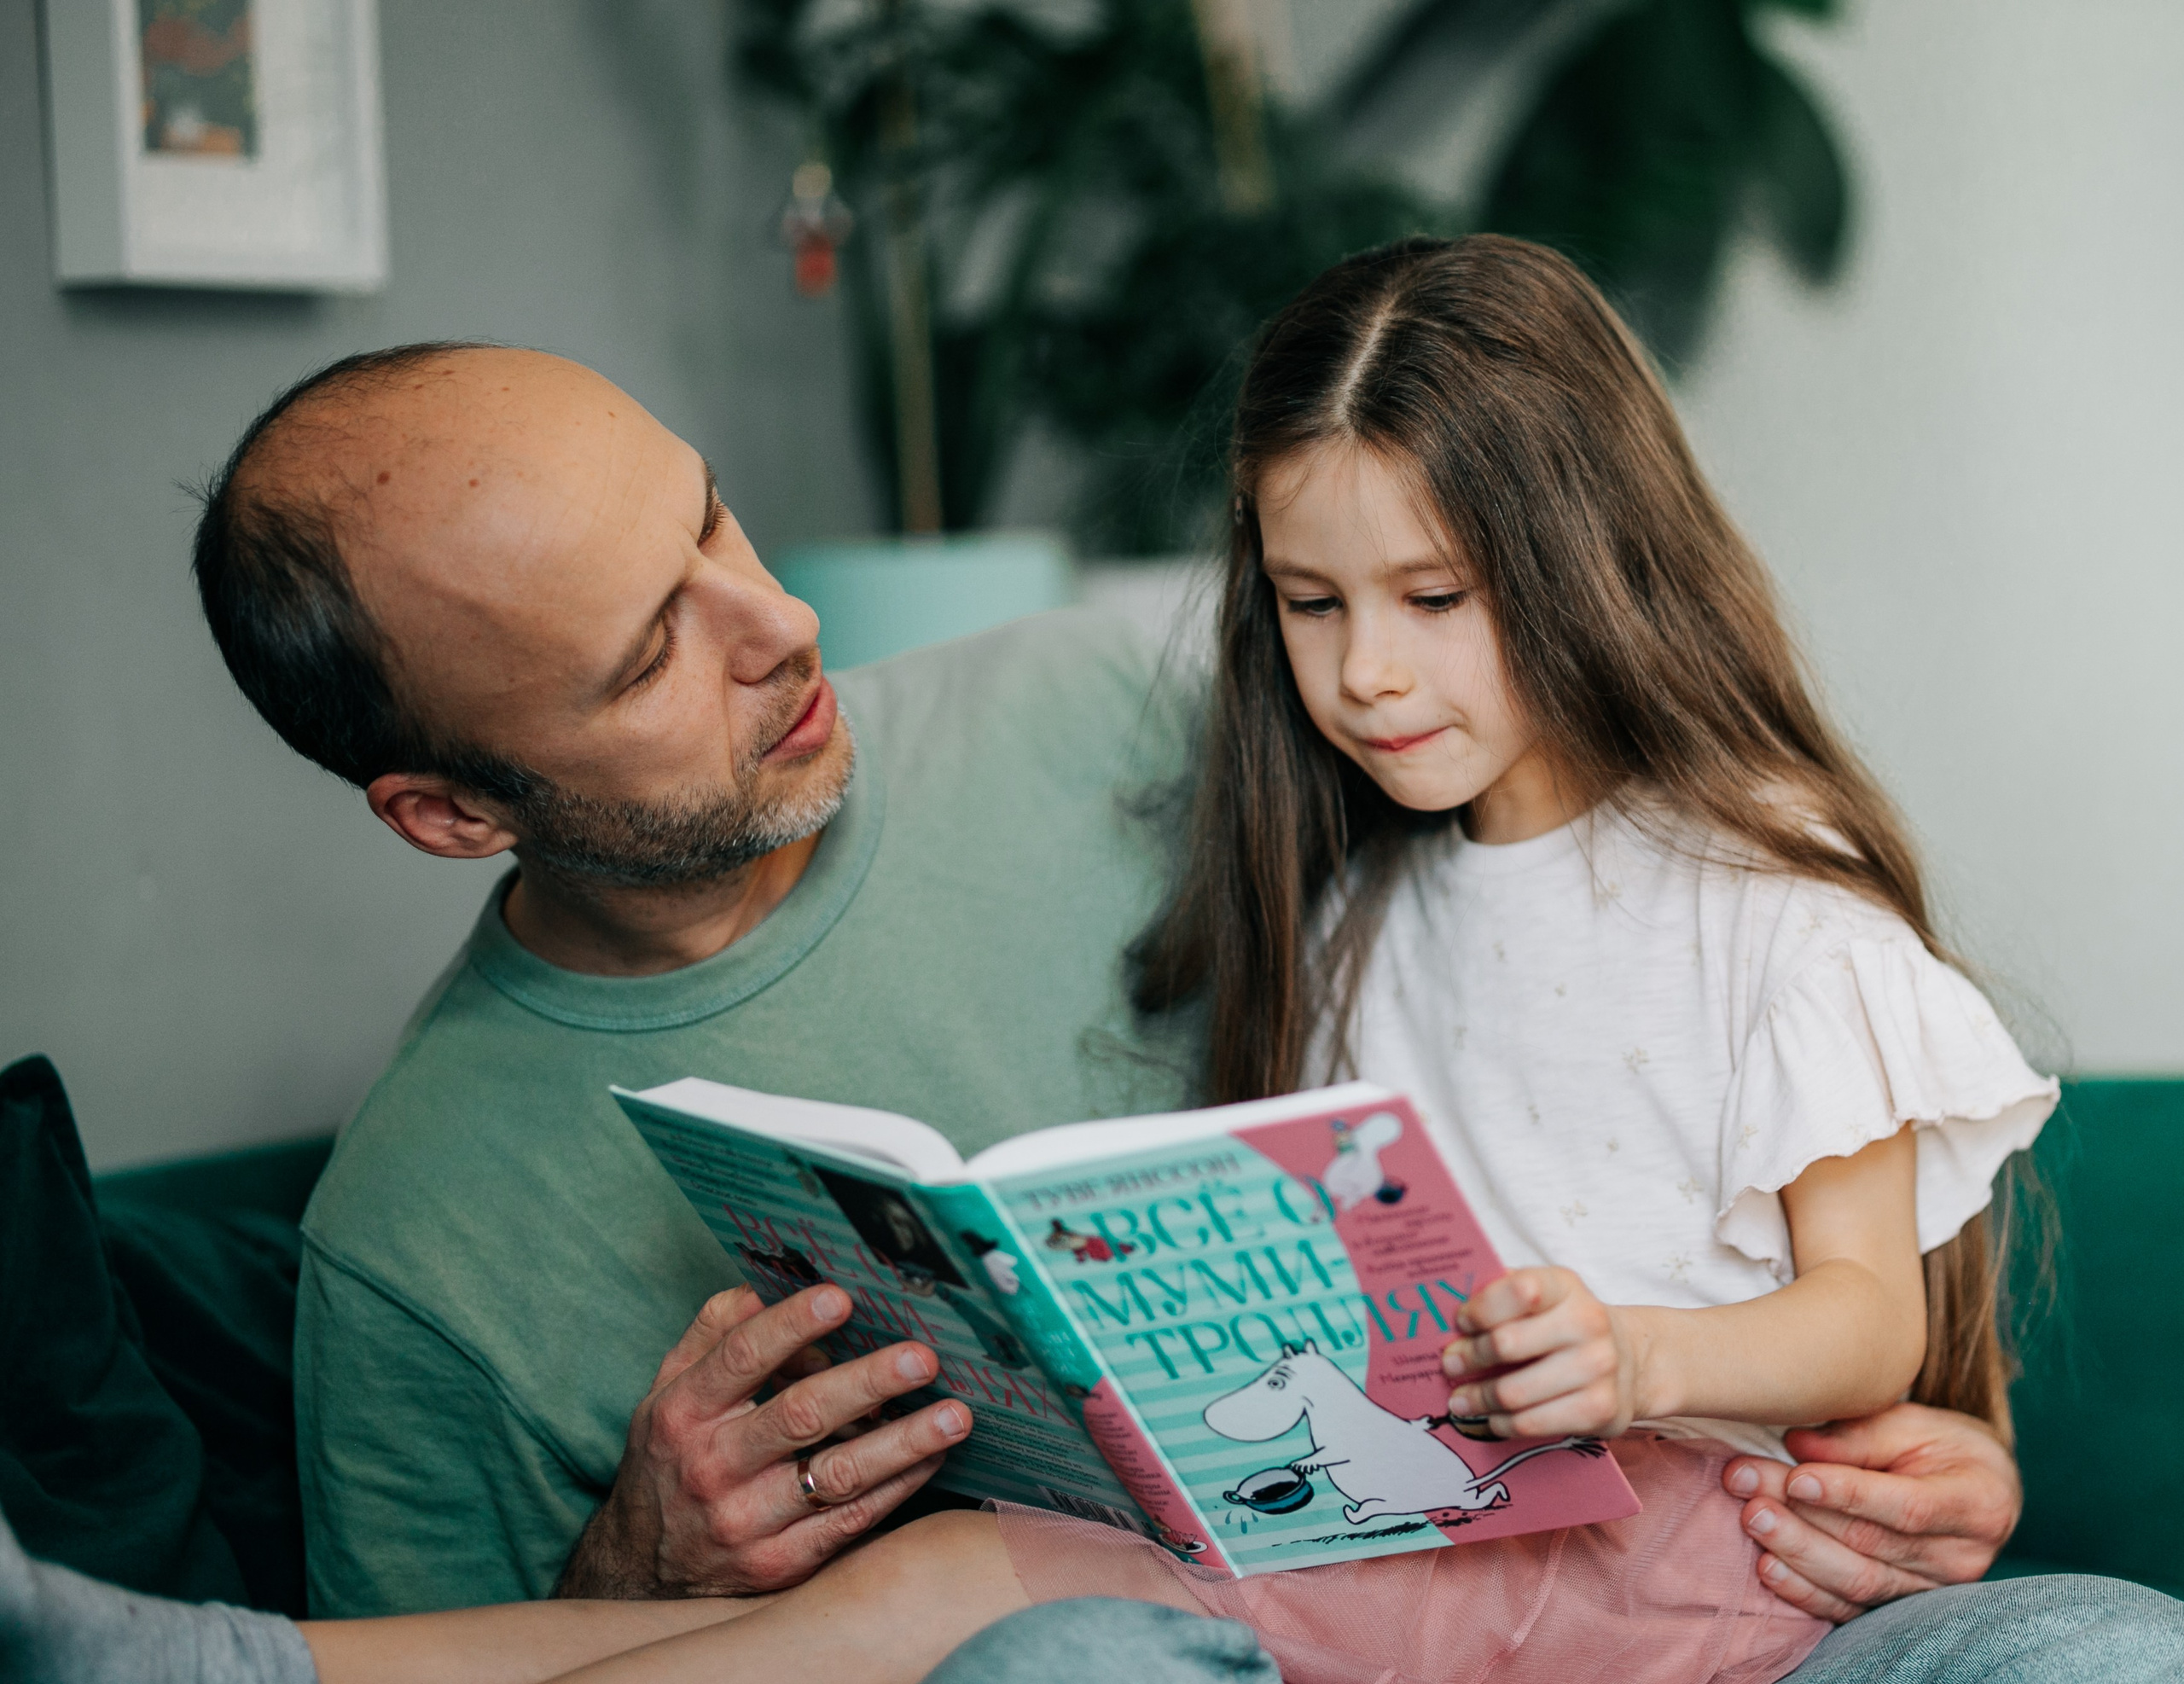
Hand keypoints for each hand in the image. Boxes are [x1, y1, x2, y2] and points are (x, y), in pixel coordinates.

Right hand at [555, 1283, 971, 1598]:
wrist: (642, 1574)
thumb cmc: (670, 1463)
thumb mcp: (668, 1394)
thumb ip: (711, 1337)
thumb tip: (760, 1285)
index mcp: (686, 1413)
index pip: (741, 1358)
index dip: (792, 1325)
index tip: (842, 1297)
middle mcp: (714, 1466)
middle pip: (800, 1416)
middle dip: (866, 1383)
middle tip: (921, 1358)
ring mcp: (749, 1522)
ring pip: (838, 1476)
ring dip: (903, 1443)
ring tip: (954, 1415)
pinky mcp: (781, 1565)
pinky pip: (851, 1522)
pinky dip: (898, 1488)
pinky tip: (933, 1457)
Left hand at [1441, 1266, 1642, 1438]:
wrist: (1627, 1360)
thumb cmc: (1563, 1325)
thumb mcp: (1541, 1297)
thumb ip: (1499, 1297)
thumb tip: (1443, 1313)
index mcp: (1565, 1286)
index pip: (1519, 1289)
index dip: (1481, 1308)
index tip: (1460, 1323)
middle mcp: (1587, 1323)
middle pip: (1506, 1343)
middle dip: (1468, 1358)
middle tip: (1450, 1366)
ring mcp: (1598, 1367)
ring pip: (1514, 1392)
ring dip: (1478, 1399)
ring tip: (1460, 1401)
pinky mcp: (1600, 1409)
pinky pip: (1532, 1423)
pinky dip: (1502, 1423)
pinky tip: (1491, 1419)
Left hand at [1722, 1401, 2021, 1622]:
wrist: (1980, 1490)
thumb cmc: (1944, 1447)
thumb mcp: (1915, 1424)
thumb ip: (1860, 1435)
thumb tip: (1797, 1445)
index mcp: (1977, 1504)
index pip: (1909, 1508)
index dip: (1850, 1494)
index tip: (1796, 1478)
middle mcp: (1960, 1558)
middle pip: (1871, 1543)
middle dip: (1801, 1515)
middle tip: (1745, 1483)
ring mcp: (1930, 1590)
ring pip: (1857, 1581)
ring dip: (1795, 1551)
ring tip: (1750, 1516)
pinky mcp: (1900, 1606)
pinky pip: (1849, 1610)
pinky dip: (1805, 1592)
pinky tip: (1767, 1566)